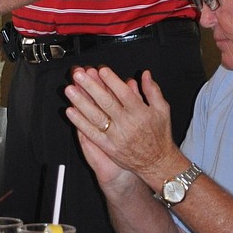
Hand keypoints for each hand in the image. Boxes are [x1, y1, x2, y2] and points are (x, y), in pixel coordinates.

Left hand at [64, 66, 183, 186]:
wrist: (157, 163)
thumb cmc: (159, 135)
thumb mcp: (162, 110)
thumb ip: (152, 90)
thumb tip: (145, 74)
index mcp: (140, 113)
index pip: (124, 94)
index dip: (112, 81)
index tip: (101, 70)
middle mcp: (127, 124)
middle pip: (107, 103)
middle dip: (91, 87)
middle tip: (79, 75)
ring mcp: (116, 136)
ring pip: (96, 117)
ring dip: (81, 103)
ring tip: (70, 90)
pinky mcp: (108, 147)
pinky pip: (91, 133)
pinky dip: (80, 122)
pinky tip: (70, 112)